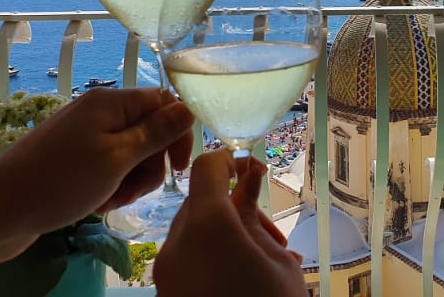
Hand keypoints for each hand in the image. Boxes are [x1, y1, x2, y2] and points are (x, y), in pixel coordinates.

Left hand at [0, 87, 194, 234]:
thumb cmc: (62, 180)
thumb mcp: (119, 157)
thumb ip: (158, 132)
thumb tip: (190, 108)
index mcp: (112, 102)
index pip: (166, 104)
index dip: (179, 134)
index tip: (177, 168)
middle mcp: (101, 112)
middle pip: (150, 131)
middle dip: (151, 164)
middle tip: (135, 192)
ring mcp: (86, 135)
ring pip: (132, 153)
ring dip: (132, 180)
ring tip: (112, 200)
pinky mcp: (75, 157)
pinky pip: (110, 165)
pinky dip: (112, 184)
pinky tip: (98, 202)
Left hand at [154, 150, 304, 296]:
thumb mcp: (277, 260)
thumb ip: (255, 213)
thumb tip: (250, 176)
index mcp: (206, 226)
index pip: (207, 167)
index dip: (231, 160)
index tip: (255, 171)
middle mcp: (176, 244)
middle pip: (201, 201)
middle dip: (235, 206)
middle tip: (270, 233)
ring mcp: (166, 272)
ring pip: (194, 230)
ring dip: (225, 232)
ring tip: (261, 260)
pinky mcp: (166, 291)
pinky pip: (188, 258)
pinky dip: (213, 255)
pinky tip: (242, 274)